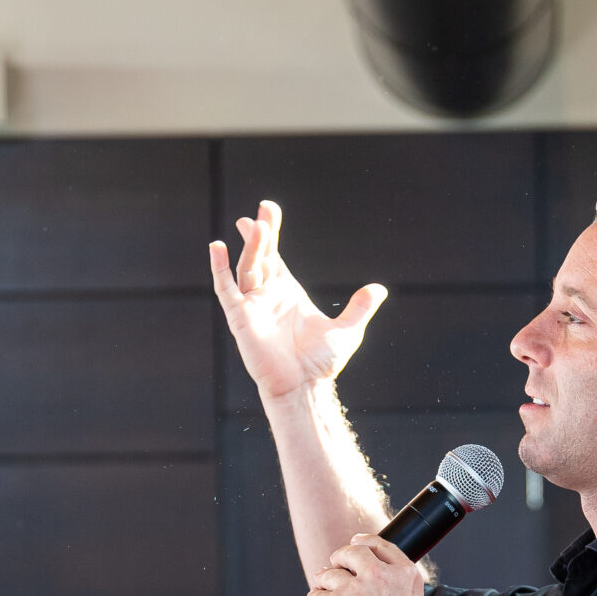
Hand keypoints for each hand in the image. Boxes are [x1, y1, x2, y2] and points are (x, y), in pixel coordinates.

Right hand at [211, 200, 385, 404]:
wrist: (304, 387)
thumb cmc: (321, 364)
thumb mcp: (348, 330)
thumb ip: (360, 307)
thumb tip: (380, 289)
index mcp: (289, 294)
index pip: (276, 258)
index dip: (271, 236)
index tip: (267, 212)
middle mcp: (268, 297)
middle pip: (261, 256)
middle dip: (261, 232)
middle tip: (264, 208)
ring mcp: (253, 306)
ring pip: (248, 267)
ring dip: (250, 246)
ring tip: (254, 224)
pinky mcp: (240, 318)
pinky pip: (226, 289)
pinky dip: (220, 268)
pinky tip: (216, 247)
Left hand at [307, 535, 430, 595]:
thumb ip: (398, 590)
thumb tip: (381, 581)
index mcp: (405, 576)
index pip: (381, 545)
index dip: (364, 543)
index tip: (355, 543)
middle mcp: (379, 577)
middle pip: (351, 552)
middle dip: (340, 558)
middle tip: (335, 566)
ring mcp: (353, 590)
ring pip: (328, 574)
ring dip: (326, 584)